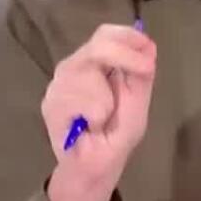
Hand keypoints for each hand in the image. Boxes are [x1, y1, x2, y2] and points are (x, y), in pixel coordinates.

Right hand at [42, 24, 155, 200]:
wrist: (96, 166)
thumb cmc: (115, 133)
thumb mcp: (137, 100)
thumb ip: (141, 74)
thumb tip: (149, 46)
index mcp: (94, 63)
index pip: (105, 34)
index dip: (127, 35)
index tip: (147, 46)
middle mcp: (72, 68)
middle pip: (97, 46)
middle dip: (124, 58)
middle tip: (144, 72)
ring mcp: (58, 85)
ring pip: (89, 74)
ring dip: (107, 100)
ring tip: (101, 119)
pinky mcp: (51, 105)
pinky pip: (81, 100)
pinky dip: (95, 115)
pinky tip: (89, 127)